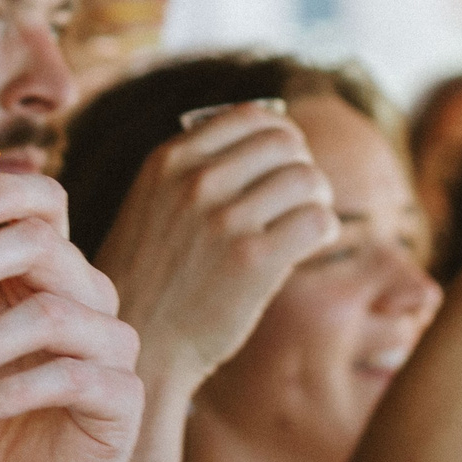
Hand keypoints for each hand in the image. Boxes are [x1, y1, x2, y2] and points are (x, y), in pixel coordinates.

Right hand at [91, 103, 336, 386]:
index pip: (251, 117)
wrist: (139, 344)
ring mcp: (223, 220)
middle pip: (286, 142)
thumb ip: (198, 168)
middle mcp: (195, 182)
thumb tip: (274, 132)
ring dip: (317, 200)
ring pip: (308, 178)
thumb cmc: (153, 276)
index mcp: (167, 161)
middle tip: (298, 198)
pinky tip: (307, 246)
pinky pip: (317, 221)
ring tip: (303, 223)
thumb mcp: (154, 204)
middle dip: (302, 166)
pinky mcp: (253, 261)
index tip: (283, 163)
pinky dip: (323, 230)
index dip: (280, 136)